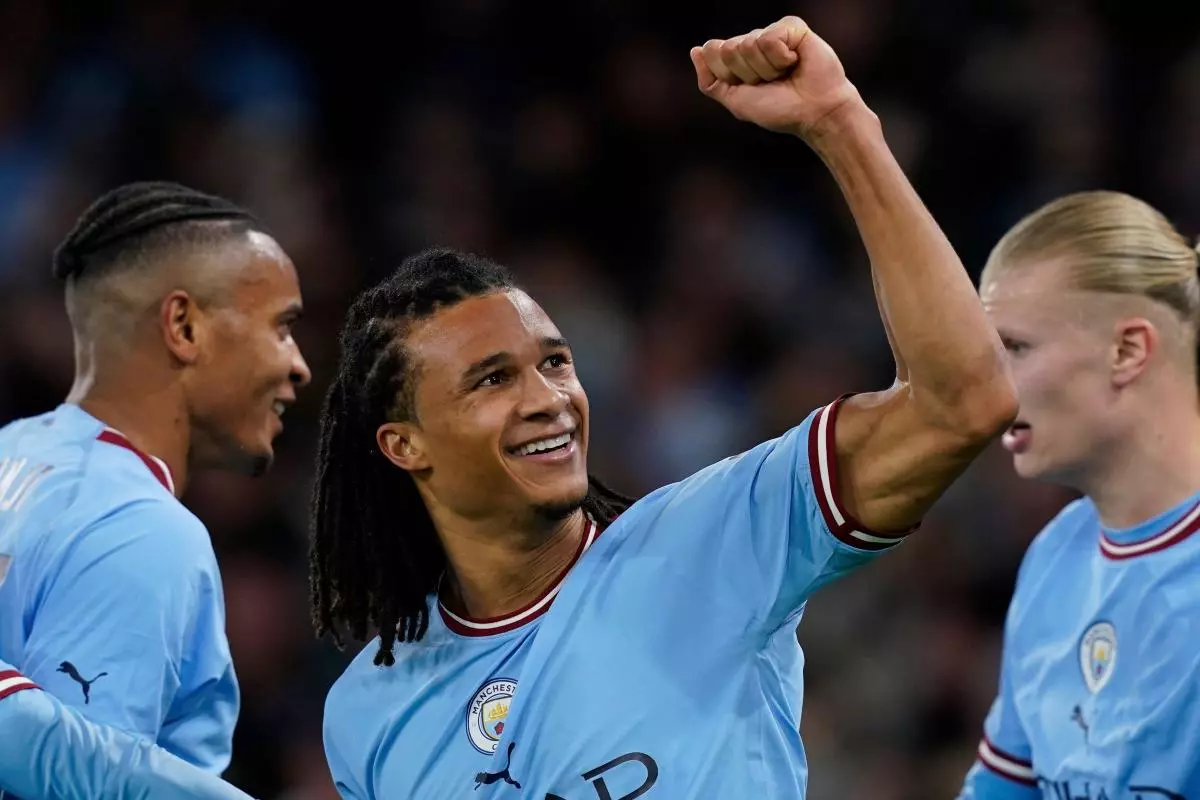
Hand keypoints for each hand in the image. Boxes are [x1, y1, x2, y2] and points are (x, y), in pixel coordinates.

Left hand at [690, 16, 863, 139]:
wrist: (814, 112)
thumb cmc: (779, 109)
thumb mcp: (736, 101)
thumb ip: (710, 81)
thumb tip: (695, 50)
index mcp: (736, 58)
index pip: (712, 51)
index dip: (729, 75)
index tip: (750, 88)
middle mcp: (752, 42)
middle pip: (727, 47)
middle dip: (747, 73)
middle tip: (770, 82)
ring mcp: (771, 32)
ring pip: (748, 43)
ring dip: (766, 68)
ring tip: (784, 74)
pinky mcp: (791, 26)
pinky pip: (769, 38)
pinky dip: (780, 58)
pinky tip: (795, 61)